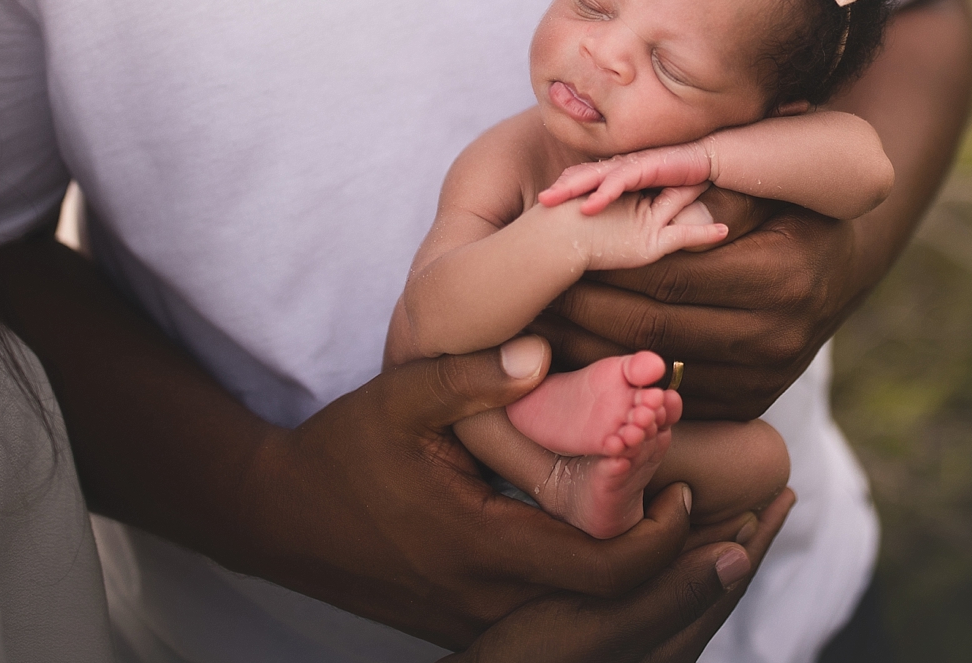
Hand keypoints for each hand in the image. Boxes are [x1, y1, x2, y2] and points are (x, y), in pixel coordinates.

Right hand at [239, 336, 699, 646]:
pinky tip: (608, 541)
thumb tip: (542, 350)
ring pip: (579, 619)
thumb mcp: (401, 399)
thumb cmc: (342, 454)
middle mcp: (484, 599)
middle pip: (606, 606)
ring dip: (627, 578)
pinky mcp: (464, 622)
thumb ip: (473, 376)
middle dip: (661, 562)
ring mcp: (473, 620)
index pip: (601, 570)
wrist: (277, 516)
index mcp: (479, 547)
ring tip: (666, 520)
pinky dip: (589, 589)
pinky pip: (547, 618)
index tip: (684, 490)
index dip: (660, 538)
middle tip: (694, 505)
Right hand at [452, 489, 795, 661]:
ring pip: (684, 582)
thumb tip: (740, 557)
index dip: (758, 532)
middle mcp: (661, 645)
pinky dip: (670, 555)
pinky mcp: (604, 634)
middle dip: (741, 534)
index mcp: (671, 642)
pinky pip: (654, 585)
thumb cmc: (534, 659)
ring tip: (721, 508)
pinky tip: (653, 542)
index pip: (729, 576)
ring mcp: (633, 642)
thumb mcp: (603, 623)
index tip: (784, 490)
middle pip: (713, 579)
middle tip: (766, 492)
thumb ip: (670, 593)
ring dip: (706, 542)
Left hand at [537, 195, 868, 420]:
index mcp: (779, 273)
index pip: (666, 273)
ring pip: (653, 363)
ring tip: (531, 321)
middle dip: (579, 308)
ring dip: (586, 346)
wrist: (840, 261)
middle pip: (652, 324)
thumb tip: (632, 185)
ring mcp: (767, 376)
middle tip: (520, 290)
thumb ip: (703, 181)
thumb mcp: (758, 178)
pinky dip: (619, 373)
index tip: (547, 245)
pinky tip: (574, 349)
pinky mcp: (754, 402)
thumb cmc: (786, 200)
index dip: (601, 260)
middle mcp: (778, 333)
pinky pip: (671, 392)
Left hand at [540, 142, 715, 213]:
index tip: (545, 201)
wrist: (705, 158)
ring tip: (552, 200)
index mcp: (618, 170)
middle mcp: (620, 165)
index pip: (585, 176)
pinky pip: (619, 181)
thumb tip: (613, 214)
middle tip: (540, 200)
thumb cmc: (678, 174)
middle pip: (582, 174)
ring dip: (572, 188)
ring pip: (594, 176)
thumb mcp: (649, 189)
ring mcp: (631, 164)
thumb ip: (632, 197)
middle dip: (560, 187)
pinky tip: (588, 205)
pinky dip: (603, 193)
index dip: (566, 186)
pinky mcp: (645, 167)